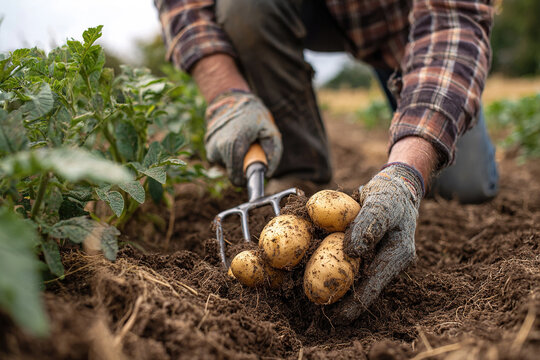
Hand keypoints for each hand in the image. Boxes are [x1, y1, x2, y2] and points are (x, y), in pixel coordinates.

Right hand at [204, 90, 281, 185]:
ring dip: (234, 160)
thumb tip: (267, 173)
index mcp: (235, 144)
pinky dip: (227, 154)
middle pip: (231, 172)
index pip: (236, 177)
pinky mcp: (207, 145)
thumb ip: (273, 153)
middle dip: (242, 167)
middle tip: (249, 152)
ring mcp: (211, 146)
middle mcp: (219, 146)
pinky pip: (219, 158)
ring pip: (225, 165)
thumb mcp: (271, 130)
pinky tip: (233, 141)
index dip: (245, 179)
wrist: (232, 99)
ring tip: (241, 143)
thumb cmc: (253, 115)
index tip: (251, 174)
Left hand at [329, 163, 424, 323]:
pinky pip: (350, 265)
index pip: (375, 285)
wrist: (396, 188)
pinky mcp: (367, 254)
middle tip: (318, 310)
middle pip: (362, 287)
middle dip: (341, 300)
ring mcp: (378, 259)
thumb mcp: (382, 203)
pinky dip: (333, 267)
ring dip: (336, 286)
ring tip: (313, 298)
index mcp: (398, 255)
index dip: (356, 304)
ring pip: (354, 278)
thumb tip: (352, 251)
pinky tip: (315, 273)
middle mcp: (388, 263)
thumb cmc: (390, 195)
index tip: (337, 316)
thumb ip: (369, 224)